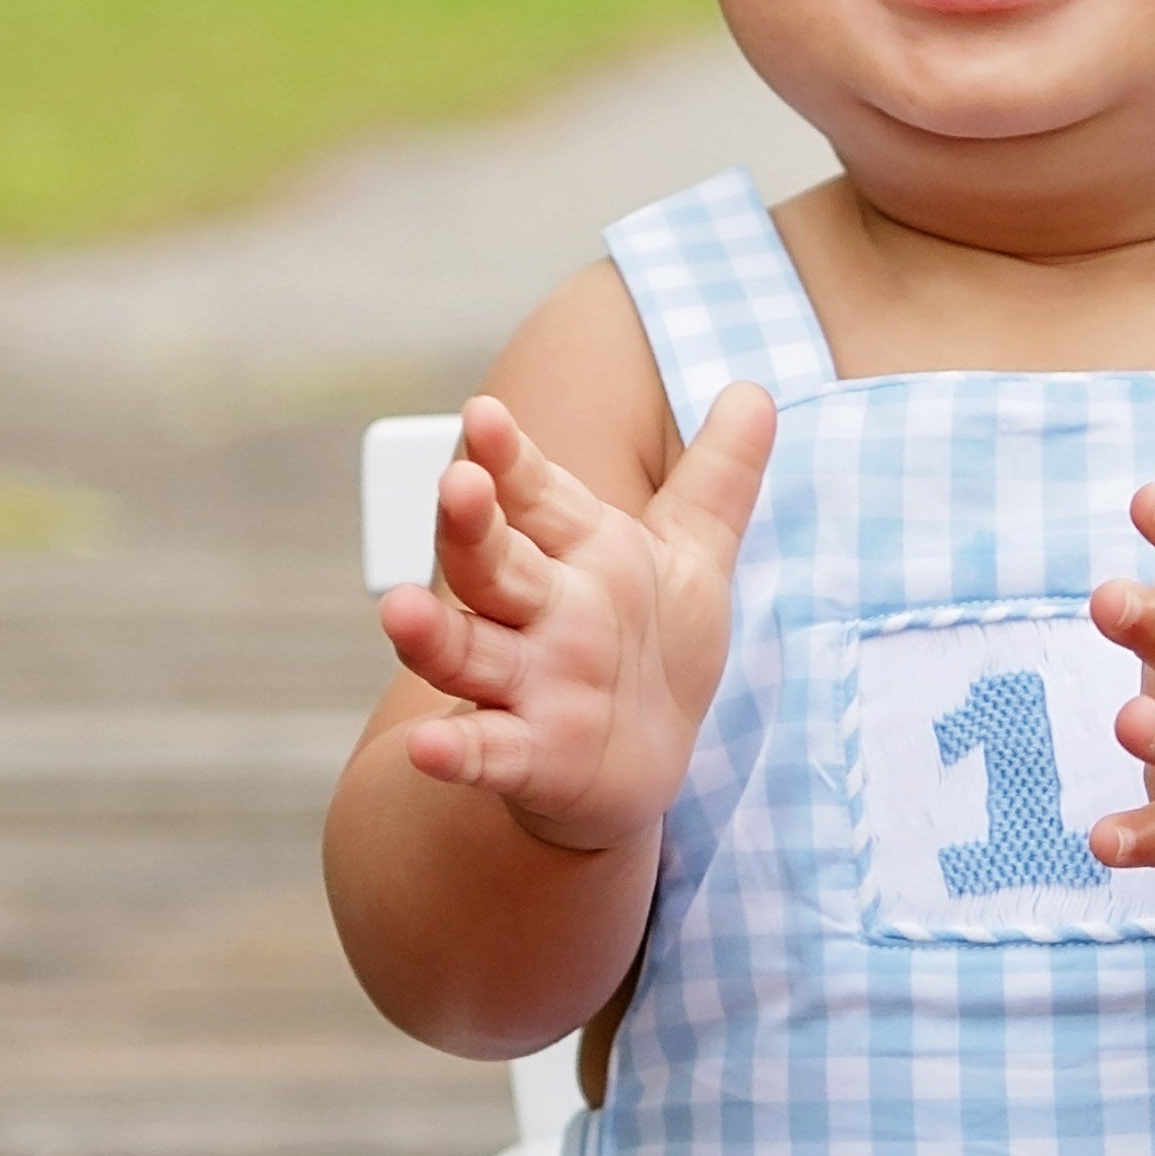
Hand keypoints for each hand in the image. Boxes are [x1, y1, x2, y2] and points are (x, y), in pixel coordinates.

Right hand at [380, 385, 772, 848]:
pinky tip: (424, 748)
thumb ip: (718, 478)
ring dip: (431, 633)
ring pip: (465, 650)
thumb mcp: (694, 558)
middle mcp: (538, 611)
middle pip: (491, 561)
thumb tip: (754, 389)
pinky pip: (484, 751)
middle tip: (458, 484)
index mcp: (577, 551)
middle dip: (469, 525)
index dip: (508, 457)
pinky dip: (453, 752)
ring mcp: (527, 684)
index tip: (486, 415)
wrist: (634, 767)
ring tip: (400, 611)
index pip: (534, 493)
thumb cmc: (650, 648)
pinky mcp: (529, 757)